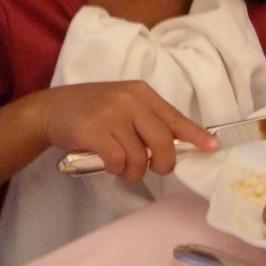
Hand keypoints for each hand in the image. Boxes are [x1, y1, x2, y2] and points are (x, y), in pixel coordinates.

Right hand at [40, 81, 217, 181]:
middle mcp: (130, 101)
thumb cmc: (94, 110)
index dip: (196, 135)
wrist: (53, 108)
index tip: (213, 147)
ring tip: (123, 167)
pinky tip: (109, 164)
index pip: (175, 117)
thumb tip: (177, 146)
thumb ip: (149, 121)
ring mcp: (111, 114)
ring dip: (134, 171)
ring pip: (140, 157)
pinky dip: (116, 169)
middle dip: (163, 163)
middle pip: (163, 141)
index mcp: (143, 94)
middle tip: (155, 169)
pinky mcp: (93, 131)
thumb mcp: (125, 106)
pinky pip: (117, 161)